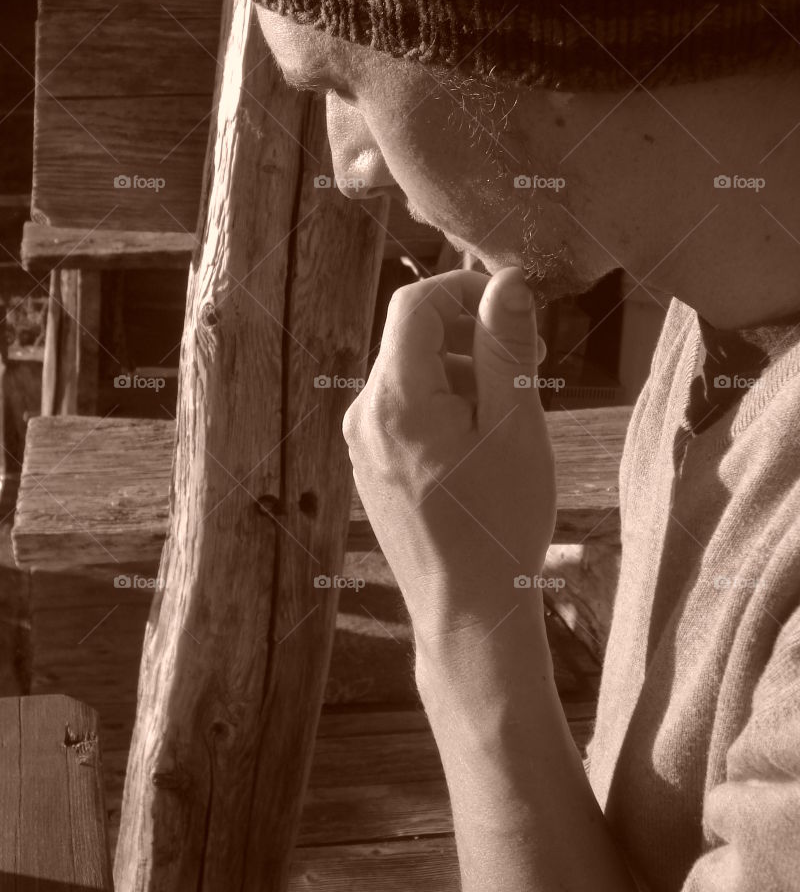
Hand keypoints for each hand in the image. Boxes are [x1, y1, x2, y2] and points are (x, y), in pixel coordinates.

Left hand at [342, 265, 556, 644]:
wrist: (467, 611)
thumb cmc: (500, 523)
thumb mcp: (515, 426)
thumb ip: (506, 348)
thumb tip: (509, 281)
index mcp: (396, 400)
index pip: (415, 304)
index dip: (465, 288)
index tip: (513, 305)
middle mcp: (364, 416)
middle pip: (411, 337)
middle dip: (470, 332)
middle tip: (531, 355)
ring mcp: (361, 443)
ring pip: (410, 374)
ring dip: (461, 370)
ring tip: (512, 405)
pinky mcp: (370, 464)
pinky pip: (403, 409)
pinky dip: (443, 402)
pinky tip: (483, 437)